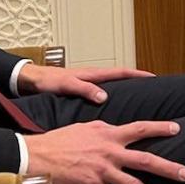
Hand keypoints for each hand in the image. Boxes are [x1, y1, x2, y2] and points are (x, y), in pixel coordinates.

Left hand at [17, 63, 154, 103]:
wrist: (31, 82)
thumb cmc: (47, 81)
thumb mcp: (66, 85)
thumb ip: (84, 89)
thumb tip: (103, 95)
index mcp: (92, 74)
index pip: (121, 72)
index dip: (138, 74)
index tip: (153, 77)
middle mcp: (93, 78)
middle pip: (121, 79)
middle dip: (136, 83)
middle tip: (153, 91)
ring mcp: (88, 85)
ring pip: (113, 88)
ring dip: (125, 93)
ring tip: (138, 104)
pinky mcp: (81, 93)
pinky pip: (102, 95)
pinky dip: (112, 100)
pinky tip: (113, 111)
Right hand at [24, 120, 184, 183]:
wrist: (37, 156)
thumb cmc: (59, 141)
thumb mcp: (85, 127)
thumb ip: (104, 129)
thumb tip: (115, 129)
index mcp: (109, 135)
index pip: (140, 128)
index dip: (160, 128)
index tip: (177, 129)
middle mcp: (110, 152)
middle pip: (145, 160)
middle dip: (168, 168)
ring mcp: (101, 171)